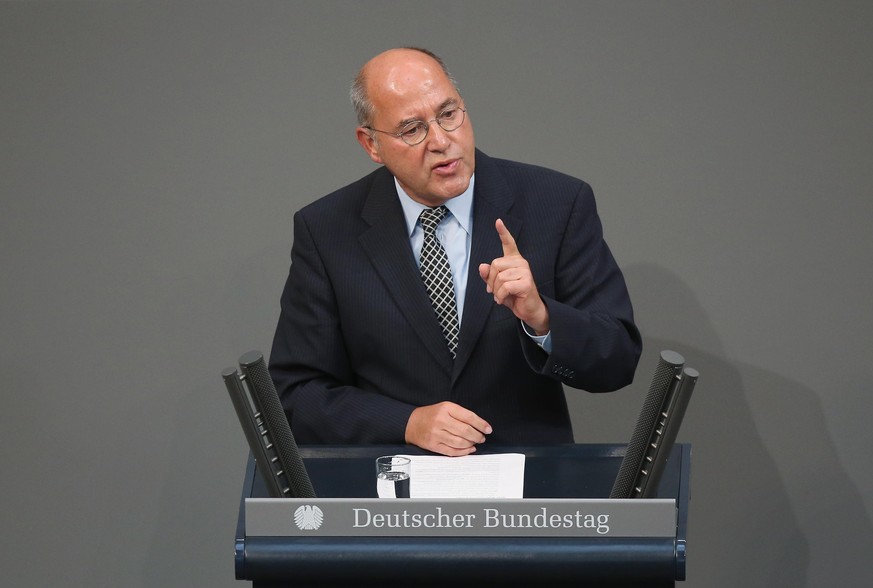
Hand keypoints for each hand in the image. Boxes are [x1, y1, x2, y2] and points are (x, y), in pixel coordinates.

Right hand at [405, 401, 492, 455]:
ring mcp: (436, 434)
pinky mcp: (433, 445)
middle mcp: (441, 420)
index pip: (469, 417)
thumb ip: (460, 414)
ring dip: (471, 444)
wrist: (411, 423)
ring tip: (475, 442)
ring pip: (460, 442)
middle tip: (482, 437)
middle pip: (466, 431)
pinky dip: (463, 451)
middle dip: (477, 436)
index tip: (488, 429)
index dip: (481, 424)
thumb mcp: (445, 407)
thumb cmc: (431, 415)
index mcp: (446, 408)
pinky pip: (452, 451)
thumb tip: (479, 426)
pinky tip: (468, 449)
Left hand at [478, 219, 549, 333]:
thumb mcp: (497, 285)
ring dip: (496, 291)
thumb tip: (481, 266)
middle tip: (496, 291)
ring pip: (499, 277)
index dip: (503, 232)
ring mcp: (525, 271)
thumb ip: (488, 275)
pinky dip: (500, 296)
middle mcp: (521, 262)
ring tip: (502, 296)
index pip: (509, 243)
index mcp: (514, 260)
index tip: (498, 221)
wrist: (528, 310)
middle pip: (495, 264)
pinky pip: (505, 287)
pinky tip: (504, 300)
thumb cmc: (513, 296)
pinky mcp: (526, 282)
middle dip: (492, 281)